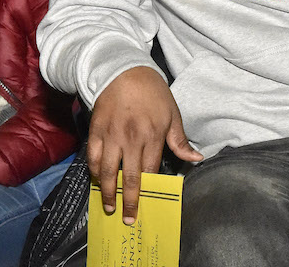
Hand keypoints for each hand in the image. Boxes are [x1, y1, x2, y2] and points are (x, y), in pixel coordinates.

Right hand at [88, 66, 202, 224]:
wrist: (122, 69)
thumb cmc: (151, 92)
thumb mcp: (172, 113)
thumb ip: (180, 140)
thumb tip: (196, 159)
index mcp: (152, 136)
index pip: (150, 171)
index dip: (148, 191)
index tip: (147, 206)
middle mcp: (131, 139)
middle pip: (130, 177)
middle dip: (129, 201)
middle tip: (127, 219)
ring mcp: (111, 135)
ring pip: (108, 170)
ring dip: (107, 191)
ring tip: (108, 206)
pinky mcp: (95, 130)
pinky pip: (93, 156)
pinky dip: (94, 170)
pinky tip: (97, 180)